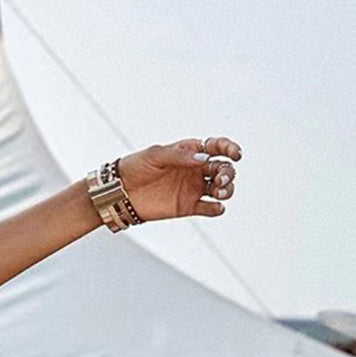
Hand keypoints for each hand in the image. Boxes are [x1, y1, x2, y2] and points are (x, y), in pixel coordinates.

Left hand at [116, 135, 241, 221]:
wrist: (120, 191)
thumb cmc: (136, 167)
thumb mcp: (155, 155)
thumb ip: (179, 155)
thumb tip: (203, 159)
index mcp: (191, 152)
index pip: (217, 147)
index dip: (230, 149)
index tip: (236, 154)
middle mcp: (196, 169)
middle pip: (223, 169)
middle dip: (228, 172)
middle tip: (221, 178)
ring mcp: (193, 188)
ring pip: (220, 188)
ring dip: (227, 189)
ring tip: (221, 192)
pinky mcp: (188, 206)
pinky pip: (208, 208)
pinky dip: (216, 209)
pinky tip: (217, 208)